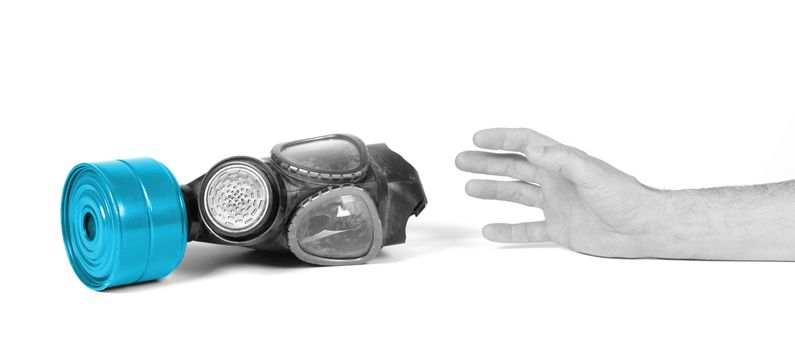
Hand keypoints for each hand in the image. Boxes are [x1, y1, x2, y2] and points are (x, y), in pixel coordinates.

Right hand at [455, 128, 664, 257]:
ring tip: (469, 188)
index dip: (501, 139)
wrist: (643, 228)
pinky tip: (491, 229)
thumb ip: (562, 159)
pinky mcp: (560, 228)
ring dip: (493, 190)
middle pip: (514, 167)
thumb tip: (533, 149)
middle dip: (487, 162)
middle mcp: (556, 180)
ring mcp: (556, 204)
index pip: (525, 143)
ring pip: (517, 194)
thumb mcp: (592, 173)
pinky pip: (528, 228)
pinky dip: (509, 229)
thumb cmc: (626, 196)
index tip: (477, 138)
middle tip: (461, 160)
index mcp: (562, 162)